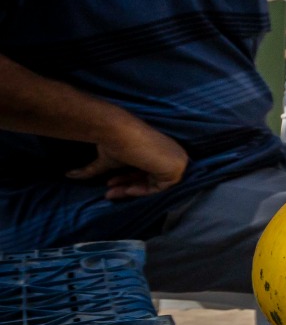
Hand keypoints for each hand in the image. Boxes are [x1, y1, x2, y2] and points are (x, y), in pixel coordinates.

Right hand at [67, 119, 187, 199]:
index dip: (129, 181)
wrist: (118, 131)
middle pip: (152, 179)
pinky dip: (145, 191)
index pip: (149, 172)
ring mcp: (177, 160)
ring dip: (132, 191)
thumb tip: (69, 175)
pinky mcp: (178, 167)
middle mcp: (172, 154)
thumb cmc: (114, 142)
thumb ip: (95, 170)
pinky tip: (128, 190)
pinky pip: (162, 188)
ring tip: (111, 193)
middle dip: (129, 187)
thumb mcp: (108, 161)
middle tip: (109, 193)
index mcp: (160, 151)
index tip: (109, 185)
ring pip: (156, 185)